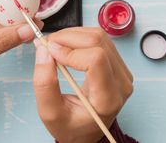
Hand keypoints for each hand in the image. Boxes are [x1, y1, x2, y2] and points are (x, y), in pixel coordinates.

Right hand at [33, 27, 132, 142]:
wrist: (85, 131)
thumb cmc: (71, 126)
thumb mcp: (50, 112)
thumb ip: (44, 83)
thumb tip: (43, 50)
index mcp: (107, 99)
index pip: (96, 59)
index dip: (70, 50)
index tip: (50, 52)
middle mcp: (121, 83)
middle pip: (97, 42)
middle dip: (68, 37)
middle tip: (47, 45)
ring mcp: (122, 71)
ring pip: (99, 36)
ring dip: (73, 35)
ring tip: (55, 47)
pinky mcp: (118, 63)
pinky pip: (100, 39)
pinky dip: (79, 37)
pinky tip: (66, 47)